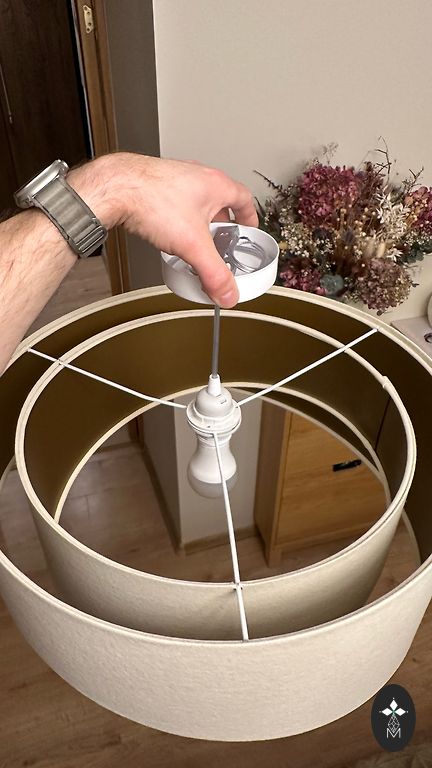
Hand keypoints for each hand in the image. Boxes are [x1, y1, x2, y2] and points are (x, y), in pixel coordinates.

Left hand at [71, 153, 257, 306]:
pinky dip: (177, 219)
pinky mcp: (155, 184)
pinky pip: (174, 203)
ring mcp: (175, 178)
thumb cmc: (152, 200)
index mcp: (215, 184)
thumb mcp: (193, 245)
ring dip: (199, 221)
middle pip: (219, 201)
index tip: (249, 228)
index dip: (250, 216)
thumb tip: (228, 294)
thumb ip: (214, 273)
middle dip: (222, 224)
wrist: (114, 187)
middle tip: (221, 242)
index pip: (244, 198)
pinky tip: (169, 234)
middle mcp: (197, 176)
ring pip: (195, 201)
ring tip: (194, 242)